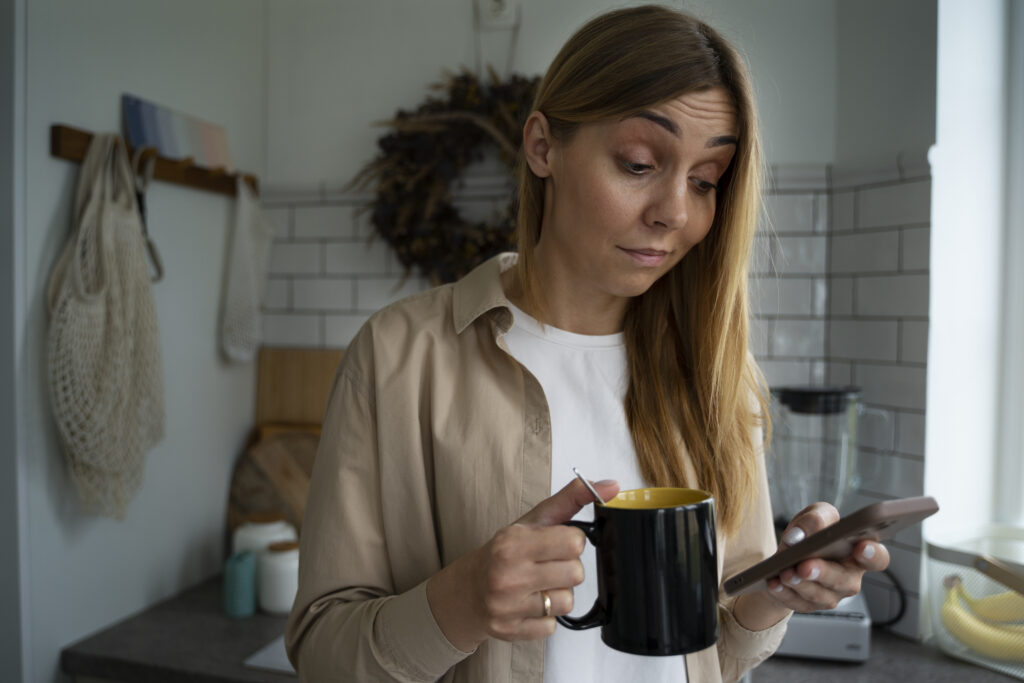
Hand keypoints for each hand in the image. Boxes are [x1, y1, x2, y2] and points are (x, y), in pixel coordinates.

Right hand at [426, 477, 619, 650]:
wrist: (468, 589)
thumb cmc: (506, 551)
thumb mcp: (534, 520)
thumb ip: (572, 498)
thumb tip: (613, 486)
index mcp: (514, 543)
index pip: (574, 543)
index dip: (572, 542)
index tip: (557, 543)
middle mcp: (508, 574)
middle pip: (576, 574)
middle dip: (568, 569)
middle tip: (548, 566)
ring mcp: (507, 606)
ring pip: (567, 602)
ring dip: (559, 594)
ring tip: (539, 586)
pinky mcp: (510, 631)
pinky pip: (552, 627)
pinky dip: (546, 617)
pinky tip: (530, 604)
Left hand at [765, 502, 890, 612]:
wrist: (788, 552)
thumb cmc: (811, 533)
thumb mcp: (815, 515)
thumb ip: (816, 517)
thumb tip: (802, 535)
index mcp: (858, 553)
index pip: (878, 558)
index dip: (873, 554)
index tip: (862, 547)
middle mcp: (849, 577)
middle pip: (844, 581)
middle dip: (824, 573)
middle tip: (805, 565)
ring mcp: (831, 595)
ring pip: (820, 595)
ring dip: (801, 585)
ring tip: (785, 573)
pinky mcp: (809, 605)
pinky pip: (797, 603)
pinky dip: (783, 593)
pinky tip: (773, 583)